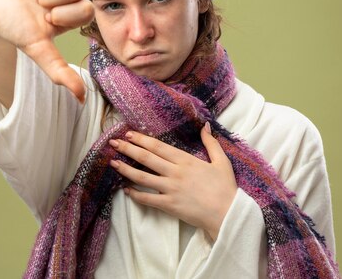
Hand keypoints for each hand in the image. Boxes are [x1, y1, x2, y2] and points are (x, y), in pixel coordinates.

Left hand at [108, 123, 236, 240]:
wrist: (228, 214)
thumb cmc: (226, 188)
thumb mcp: (222, 161)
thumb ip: (211, 143)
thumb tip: (205, 126)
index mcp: (186, 160)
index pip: (158, 146)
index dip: (142, 139)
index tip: (129, 134)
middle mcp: (175, 172)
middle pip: (146, 158)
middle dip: (128, 149)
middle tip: (114, 143)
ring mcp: (170, 189)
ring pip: (143, 177)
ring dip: (126, 169)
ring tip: (113, 163)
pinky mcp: (169, 205)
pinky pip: (148, 199)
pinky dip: (135, 194)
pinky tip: (126, 189)